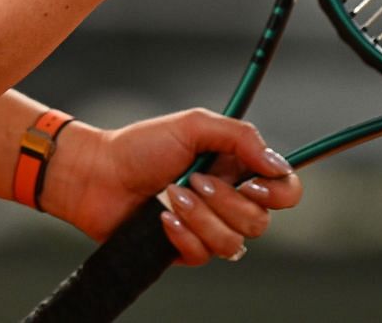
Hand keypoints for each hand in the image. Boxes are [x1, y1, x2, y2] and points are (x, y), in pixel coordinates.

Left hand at [45, 109, 300, 264]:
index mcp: (236, 168)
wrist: (98, 175)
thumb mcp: (193, 126)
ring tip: (171, 196)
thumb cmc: (140, 145)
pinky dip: (182, 234)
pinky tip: (161, 218)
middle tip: (195, 180)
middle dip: (226, 201)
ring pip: (233, 243)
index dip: (279, 193)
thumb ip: (240, 136)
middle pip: (260, 221)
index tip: (253, 183)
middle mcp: (228, 200)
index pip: (284, 190)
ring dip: (201, 217)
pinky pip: (203, 255)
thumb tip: (276, 164)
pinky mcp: (186, 250)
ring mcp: (207, 227)